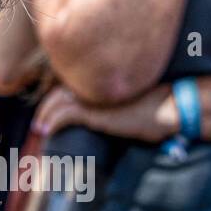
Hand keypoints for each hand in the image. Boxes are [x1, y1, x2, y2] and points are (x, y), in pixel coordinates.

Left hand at [33, 84, 177, 143]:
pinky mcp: (95, 111)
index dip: (55, 99)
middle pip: (58, 93)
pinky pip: (65, 115)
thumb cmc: (155, 106)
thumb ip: (109, 102)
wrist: (171, 107)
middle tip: (38, 123)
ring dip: (45, 115)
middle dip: (45, 107)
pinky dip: (52, 122)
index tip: (48, 112)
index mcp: (100, 79)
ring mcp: (93, 96)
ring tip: (39, 129)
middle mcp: (93, 84)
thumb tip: (100, 113)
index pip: (69, 86)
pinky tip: (45, 131)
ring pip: (57, 102)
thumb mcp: (127, 102)